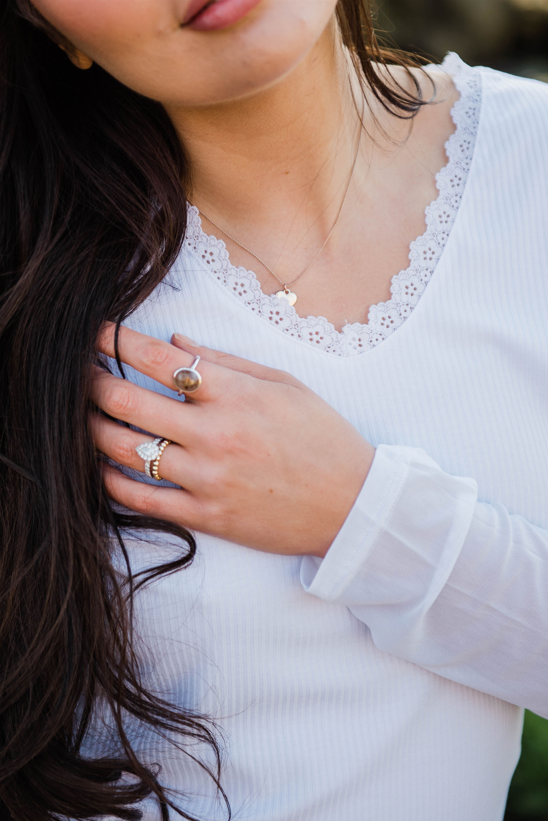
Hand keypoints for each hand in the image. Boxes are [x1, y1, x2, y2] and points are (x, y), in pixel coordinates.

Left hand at [91, 324, 374, 557]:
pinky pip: (142, 500)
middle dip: (93, 383)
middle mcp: (215, 435)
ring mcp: (208, 480)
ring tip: (85, 418)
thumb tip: (177, 341)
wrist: (353, 505)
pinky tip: (105, 466)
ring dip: (94, 430)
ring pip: (126, 451)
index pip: (160, 360)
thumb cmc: (323, 438)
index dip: (118, 341)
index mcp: (237, 395)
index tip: (97, 333)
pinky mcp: (206, 517)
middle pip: (128, 403)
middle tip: (79, 374)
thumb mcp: (285, 385)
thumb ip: (228, 362)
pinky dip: (113, 481)